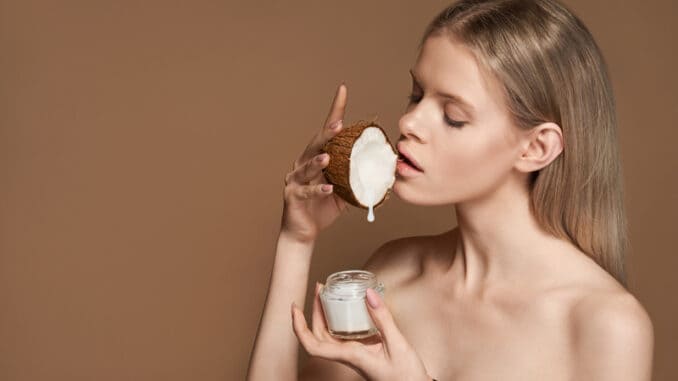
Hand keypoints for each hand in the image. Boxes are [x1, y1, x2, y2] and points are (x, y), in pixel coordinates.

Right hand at [280, 83, 349, 242]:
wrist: (303, 231)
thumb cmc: (323, 207)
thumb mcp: (344, 189)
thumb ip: (358, 177)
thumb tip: (386, 169)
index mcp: (316, 157)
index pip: (327, 131)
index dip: (335, 111)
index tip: (343, 90)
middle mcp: (302, 163)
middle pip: (315, 144)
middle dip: (327, 134)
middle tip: (339, 125)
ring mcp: (295, 179)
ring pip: (307, 166)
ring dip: (318, 161)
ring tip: (328, 157)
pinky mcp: (292, 196)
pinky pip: (306, 191)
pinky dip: (318, 189)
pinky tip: (328, 188)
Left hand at [291, 283, 432, 380]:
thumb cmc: (406, 376)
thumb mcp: (397, 343)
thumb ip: (383, 318)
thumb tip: (368, 293)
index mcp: (350, 356)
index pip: (313, 345)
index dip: (299, 327)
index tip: (295, 307)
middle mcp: (348, 355)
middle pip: (319, 334)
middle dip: (314, 310)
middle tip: (319, 287)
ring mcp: (354, 354)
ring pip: (330, 334)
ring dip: (325, 313)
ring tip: (328, 292)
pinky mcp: (363, 351)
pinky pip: (344, 334)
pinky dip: (340, 318)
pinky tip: (347, 306)